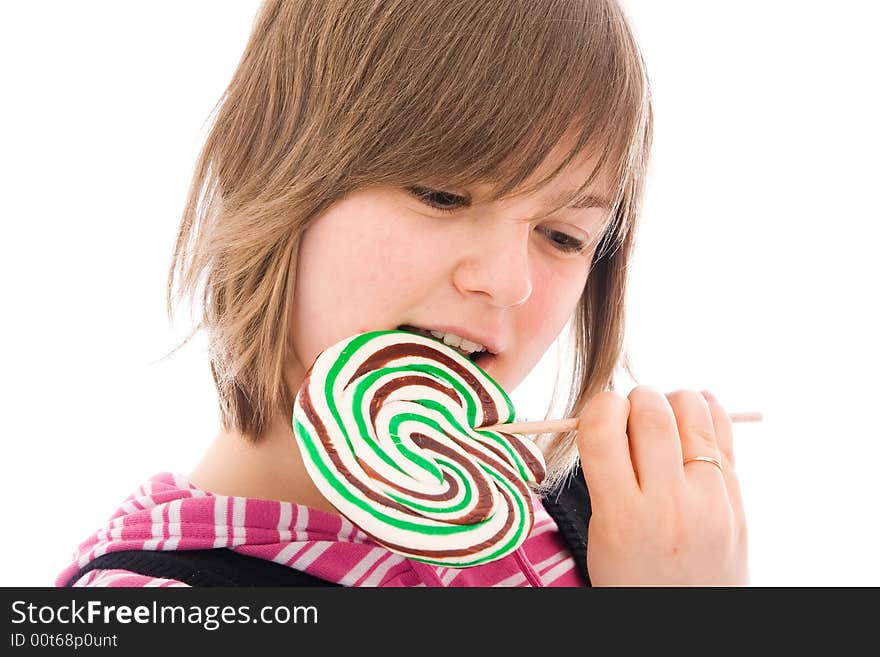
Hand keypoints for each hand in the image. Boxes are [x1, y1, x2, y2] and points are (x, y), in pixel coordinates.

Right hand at [576, 386, 748, 585]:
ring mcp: (710, 501)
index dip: (599, 408)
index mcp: (622, 516)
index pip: (603, 429)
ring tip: (664, 416)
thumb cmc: (633, 576)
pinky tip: (693, 415)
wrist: (687, 622)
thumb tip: (613, 413)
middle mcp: (669, 505)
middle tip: (632, 412)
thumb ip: (605, 476)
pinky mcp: (737, 499)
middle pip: (652, 413)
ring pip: (694, 412)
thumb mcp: (602, 534)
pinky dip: (707, 411)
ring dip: (672, 401)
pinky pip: (725, 433)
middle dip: (637, 399)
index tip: (602, 415)